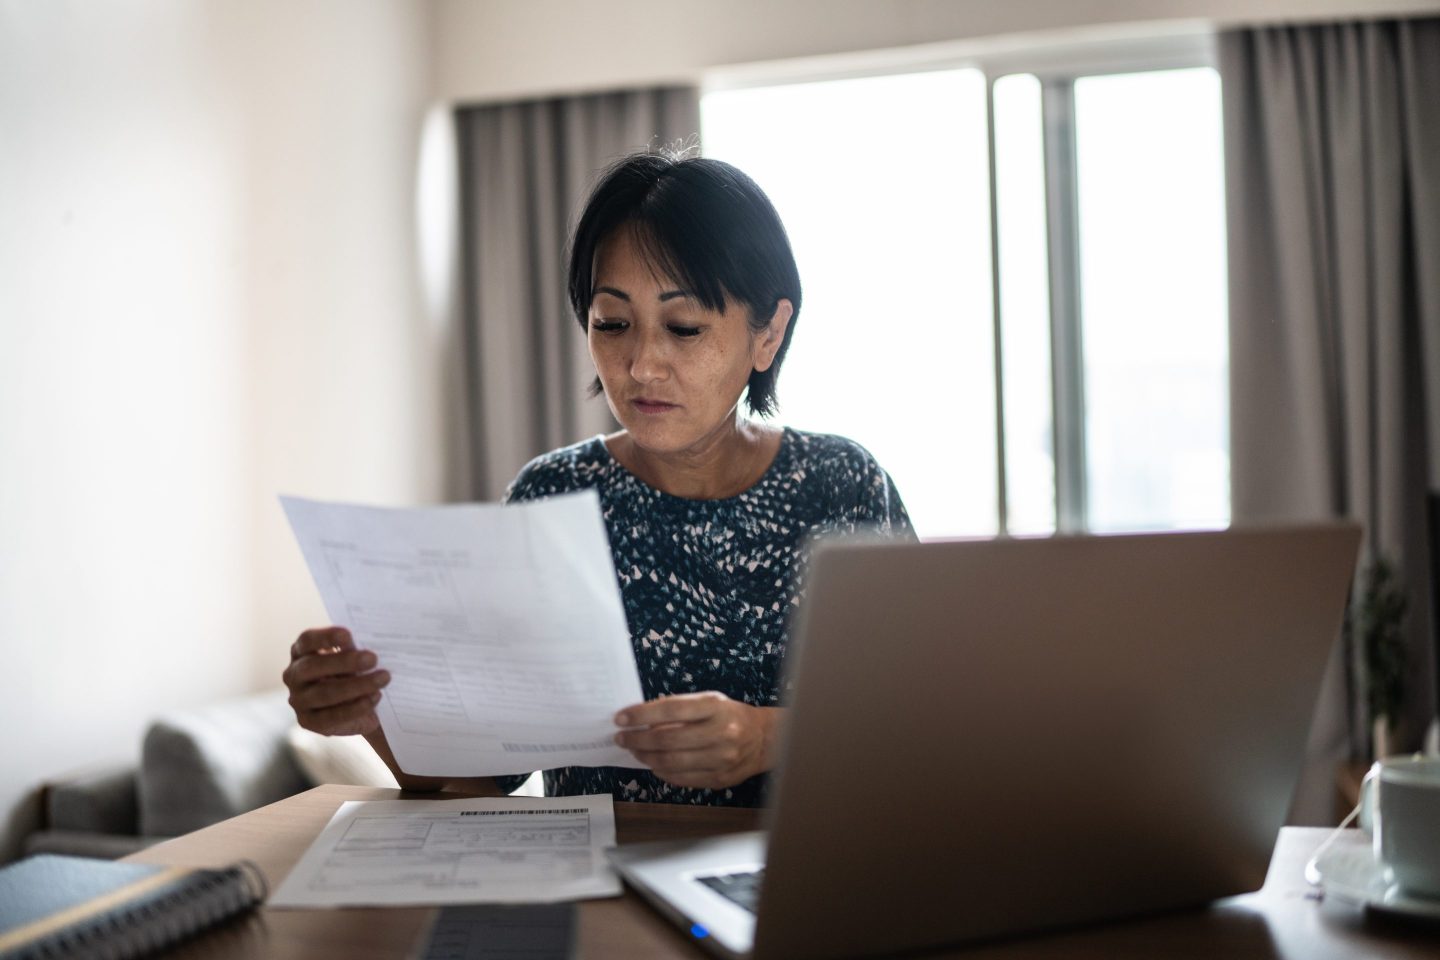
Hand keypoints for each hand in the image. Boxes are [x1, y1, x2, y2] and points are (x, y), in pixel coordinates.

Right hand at [282, 626, 389, 736]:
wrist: (360, 706)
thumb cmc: (355, 671)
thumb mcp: (353, 657)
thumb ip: (354, 649)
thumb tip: (368, 645)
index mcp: (301, 650)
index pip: (307, 640)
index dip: (325, 637)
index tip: (347, 635)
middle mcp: (294, 674)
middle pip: (313, 666)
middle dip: (344, 662)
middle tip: (373, 658)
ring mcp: (298, 700)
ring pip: (324, 693)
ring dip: (357, 685)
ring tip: (383, 678)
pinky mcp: (308, 721)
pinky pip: (331, 716)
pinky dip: (356, 707)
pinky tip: (375, 697)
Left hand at [613, 692, 779, 789]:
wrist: (764, 740)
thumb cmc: (730, 716)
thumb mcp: (709, 702)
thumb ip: (679, 708)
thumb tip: (643, 719)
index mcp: (715, 707)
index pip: (670, 709)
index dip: (641, 715)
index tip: (621, 718)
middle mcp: (721, 732)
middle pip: (667, 739)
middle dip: (637, 739)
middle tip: (622, 738)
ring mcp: (721, 758)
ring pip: (671, 762)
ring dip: (646, 757)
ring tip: (634, 751)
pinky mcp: (719, 779)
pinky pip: (681, 778)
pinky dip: (662, 772)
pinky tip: (653, 764)